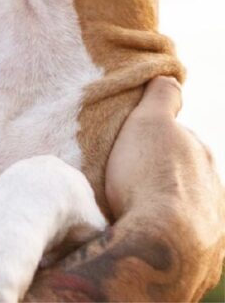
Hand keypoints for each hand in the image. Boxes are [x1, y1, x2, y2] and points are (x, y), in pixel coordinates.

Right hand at [106, 76, 224, 285]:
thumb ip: (161, 99)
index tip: (132, 147)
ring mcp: (214, 234)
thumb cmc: (149, 177)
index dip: (155, 140)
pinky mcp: (203, 269)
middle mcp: (217, 195)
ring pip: (188, 214)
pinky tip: (141, 242)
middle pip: (188, 180)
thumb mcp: (149, 122)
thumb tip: (170, 77)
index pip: (182, 142)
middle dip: (165, 179)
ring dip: (166, 212)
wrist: (161, 246)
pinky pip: (182, 250)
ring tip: (132, 216)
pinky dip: (167, 244)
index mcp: (204, 159)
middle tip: (129, 181)